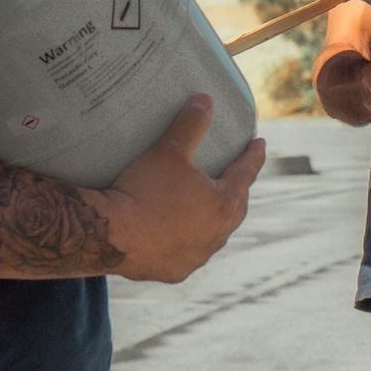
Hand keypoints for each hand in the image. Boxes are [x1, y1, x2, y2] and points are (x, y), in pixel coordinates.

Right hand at [99, 94, 263, 283]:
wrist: (109, 236)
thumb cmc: (144, 191)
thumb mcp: (169, 152)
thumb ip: (190, 124)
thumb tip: (204, 99)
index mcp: (223, 204)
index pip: (246, 173)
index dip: (253, 156)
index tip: (260, 144)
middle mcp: (217, 234)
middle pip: (235, 208)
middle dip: (238, 190)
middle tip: (238, 177)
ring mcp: (197, 256)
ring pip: (214, 235)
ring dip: (214, 221)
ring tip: (209, 208)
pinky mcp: (175, 271)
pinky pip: (188, 254)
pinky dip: (188, 242)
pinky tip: (181, 238)